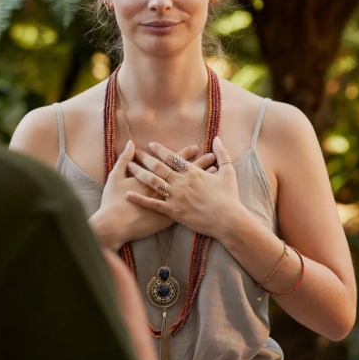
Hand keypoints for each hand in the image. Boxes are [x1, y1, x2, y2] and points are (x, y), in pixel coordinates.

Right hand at [90, 141, 200, 249]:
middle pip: (186, 174)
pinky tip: (207, 193)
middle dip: (199, 164)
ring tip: (215, 172)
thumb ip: (124, 159)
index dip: (185, 154)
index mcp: (154, 177)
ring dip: (203, 180)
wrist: (115, 226)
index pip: (173, 162)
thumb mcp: (115, 177)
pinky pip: (188, 206)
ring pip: (190, 189)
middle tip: (211, 155)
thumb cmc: (113, 201)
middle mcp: (164, 189)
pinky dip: (198, 198)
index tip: (196, 147)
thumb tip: (130, 143)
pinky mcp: (169, 217)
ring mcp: (168, 204)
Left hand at [126, 136, 246, 244]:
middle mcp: (182, 182)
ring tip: (129, 167)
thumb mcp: (228, 171)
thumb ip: (222, 153)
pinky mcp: (173, 212)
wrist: (228, 220)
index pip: (173, 157)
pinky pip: (153, 204)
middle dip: (145, 158)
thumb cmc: (229, 197)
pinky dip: (140, 199)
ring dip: (139, 174)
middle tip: (135, 152)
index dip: (160, 150)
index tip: (151, 145)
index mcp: (193, 172)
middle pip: (159, 167)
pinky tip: (129, 194)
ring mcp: (176, 197)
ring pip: (153, 182)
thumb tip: (217, 138)